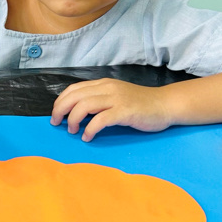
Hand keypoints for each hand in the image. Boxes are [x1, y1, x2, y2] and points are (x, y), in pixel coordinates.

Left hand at [50, 78, 173, 141]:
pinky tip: (88, 137)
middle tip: (56, 123)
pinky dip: (90, 129)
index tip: (56, 114)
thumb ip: (98, 100)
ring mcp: (116, 99)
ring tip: (72, 131)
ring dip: (73, 120)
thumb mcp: (115, 96)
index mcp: (103, 84)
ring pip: (84, 106)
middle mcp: (107, 88)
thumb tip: (76, 112)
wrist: (165, 105)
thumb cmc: (140, 104)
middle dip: (60, 110)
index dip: (60, 101)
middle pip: (74, 96)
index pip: (73, 89)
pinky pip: (100, 120)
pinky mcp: (125, 112)